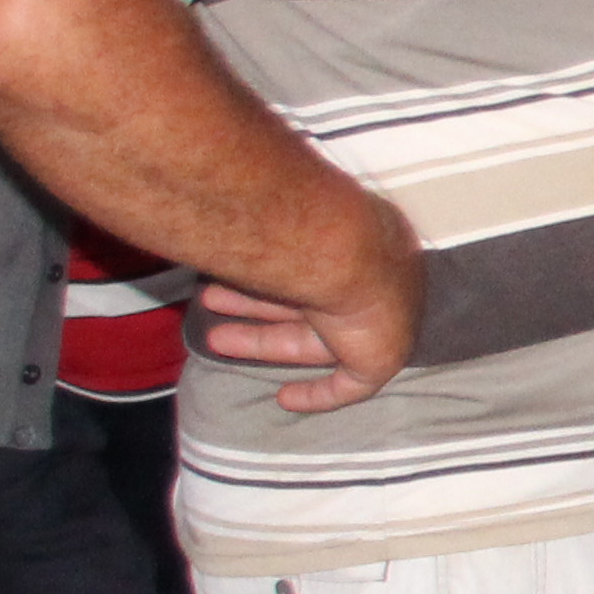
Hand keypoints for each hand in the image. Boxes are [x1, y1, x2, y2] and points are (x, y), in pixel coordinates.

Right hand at [194, 203, 425, 414]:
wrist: (345, 251)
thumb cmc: (309, 221)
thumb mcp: (276, 206)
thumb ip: (256, 210)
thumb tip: (219, 194)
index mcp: (354, 235)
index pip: (313, 262)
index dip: (272, 272)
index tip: (242, 268)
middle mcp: (368, 276)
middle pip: (304, 301)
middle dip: (255, 304)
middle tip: (210, 300)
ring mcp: (378, 317)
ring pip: (310, 337)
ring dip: (260, 339)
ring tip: (214, 338)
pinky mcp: (382, 358)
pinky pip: (350, 385)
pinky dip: (319, 394)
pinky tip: (285, 399)